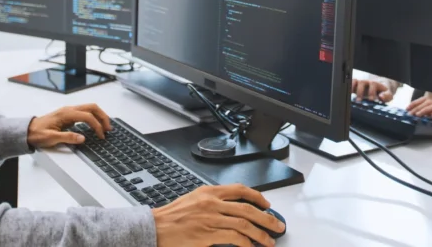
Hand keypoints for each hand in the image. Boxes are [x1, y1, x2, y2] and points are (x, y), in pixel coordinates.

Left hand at [26, 104, 111, 148]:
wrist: (28, 131)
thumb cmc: (37, 134)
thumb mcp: (51, 138)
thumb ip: (68, 137)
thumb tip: (82, 138)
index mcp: (66, 114)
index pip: (88, 116)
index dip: (97, 126)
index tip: (101, 136)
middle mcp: (69, 109)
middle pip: (92, 107)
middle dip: (103, 117)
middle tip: (109, 129)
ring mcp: (69, 111)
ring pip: (90, 108)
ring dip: (100, 116)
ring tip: (105, 127)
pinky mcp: (69, 115)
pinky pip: (85, 112)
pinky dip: (94, 117)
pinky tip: (96, 125)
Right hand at [153, 184, 285, 246]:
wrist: (154, 227)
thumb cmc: (171, 218)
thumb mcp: (193, 201)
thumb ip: (212, 202)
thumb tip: (232, 210)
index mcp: (208, 191)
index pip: (240, 189)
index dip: (257, 197)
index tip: (267, 204)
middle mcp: (212, 202)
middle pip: (247, 208)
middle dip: (267, 218)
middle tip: (277, 226)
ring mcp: (210, 218)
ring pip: (245, 224)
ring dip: (261, 234)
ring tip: (269, 241)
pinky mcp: (207, 234)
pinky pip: (235, 238)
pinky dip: (246, 244)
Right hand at [352, 78, 393, 101]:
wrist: (380, 88)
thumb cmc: (384, 92)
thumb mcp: (388, 94)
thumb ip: (387, 96)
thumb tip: (381, 97)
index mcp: (376, 84)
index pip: (373, 84)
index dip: (371, 91)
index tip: (371, 100)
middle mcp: (367, 82)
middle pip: (362, 82)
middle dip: (360, 91)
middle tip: (359, 101)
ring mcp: (361, 84)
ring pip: (355, 81)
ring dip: (352, 89)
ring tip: (351, 98)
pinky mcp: (356, 86)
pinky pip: (350, 83)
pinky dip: (348, 88)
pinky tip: (347, 95)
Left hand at [406, 97, 431, 136]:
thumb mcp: (428, 119)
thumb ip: (421, 116)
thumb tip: (410, 116)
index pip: (422, 100)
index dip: (414, 103)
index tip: (407, 109)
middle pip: (427, 102)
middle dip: (418, 107)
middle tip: (411, 114)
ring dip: (426, 109)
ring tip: (419, 114)